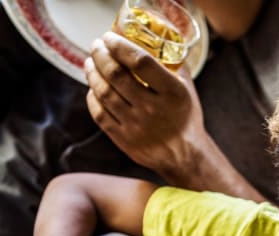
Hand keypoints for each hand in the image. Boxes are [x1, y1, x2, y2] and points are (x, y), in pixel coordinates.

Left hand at [84, 32, 206, 181]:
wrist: (184, 157)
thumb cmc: (185, 117)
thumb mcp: (187, 89)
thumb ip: (173, 63)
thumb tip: (155, 36)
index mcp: (172, 93)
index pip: (140, 61)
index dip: (120, 45)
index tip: (109, 37)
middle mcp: (153, 110)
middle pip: (116, 75)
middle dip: (100, 55)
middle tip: (96, 46)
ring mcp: (136, 127)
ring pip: (104, 93)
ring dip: (93, 73)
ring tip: (90, 62)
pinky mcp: (124, 141)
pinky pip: (100, 114)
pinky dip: (93, 97)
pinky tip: (93, 87)